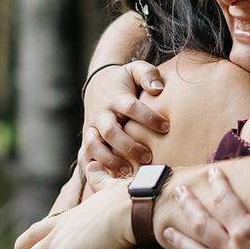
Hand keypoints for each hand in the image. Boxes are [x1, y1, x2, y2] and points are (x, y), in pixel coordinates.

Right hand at [80, 61, 168, 176]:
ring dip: (109, 160)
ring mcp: (91, 128)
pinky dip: (91, 169)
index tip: (166, 127)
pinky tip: (106, 179)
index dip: (148, 118)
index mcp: (116, 97)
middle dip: (129, 146)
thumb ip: (148, 75)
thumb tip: (158, 89)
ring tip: (127, 171)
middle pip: (110, 132)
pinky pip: (84, 156)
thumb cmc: (124, 81)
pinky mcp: (87, 139)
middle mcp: (101, 114)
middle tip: (148, 157)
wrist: (98, 85)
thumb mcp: (136, 70)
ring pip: (94, 146)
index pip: (131, 108)